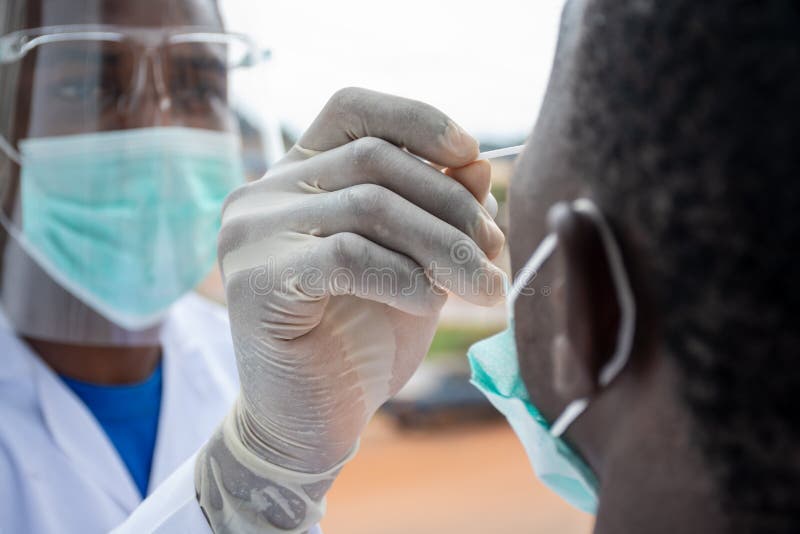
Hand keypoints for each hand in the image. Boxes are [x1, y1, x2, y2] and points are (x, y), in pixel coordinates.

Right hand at [195, 88, 504, 532]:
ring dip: (441, 245)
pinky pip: (348, 255)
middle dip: (450, 204)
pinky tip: (429, 305)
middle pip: (373, 159)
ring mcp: (251, 234)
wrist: (310, 422)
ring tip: (481, 286)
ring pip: (367, 205)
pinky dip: (405, 277)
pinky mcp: (256, 280)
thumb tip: (477, 162)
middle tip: (494, 251)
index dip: (416, 119)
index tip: (470, 153)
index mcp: (296, 177)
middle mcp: (262, 193)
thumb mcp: (415, 263)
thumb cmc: (363, 338)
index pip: (350, 110)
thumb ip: (438, 210)